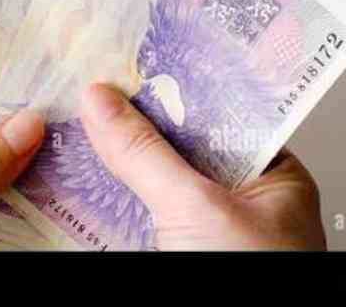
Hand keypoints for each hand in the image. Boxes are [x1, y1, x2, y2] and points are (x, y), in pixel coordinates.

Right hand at [80, 83, 326, 249]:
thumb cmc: (254, 285)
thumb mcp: (198, 210)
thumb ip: (148, 155)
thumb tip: (103, 101)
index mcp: (272, 178)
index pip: (220, 113)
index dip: (174, 86)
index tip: (130, 61)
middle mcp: (241, 202)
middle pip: (181, 147)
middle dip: (136, 124)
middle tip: (91, 89)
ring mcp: (205, 231)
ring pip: (154, 183)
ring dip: (116, 163)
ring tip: (74, 126)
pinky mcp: (175, 251)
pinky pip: (139, 218)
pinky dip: (110, 202)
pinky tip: (80, 184)